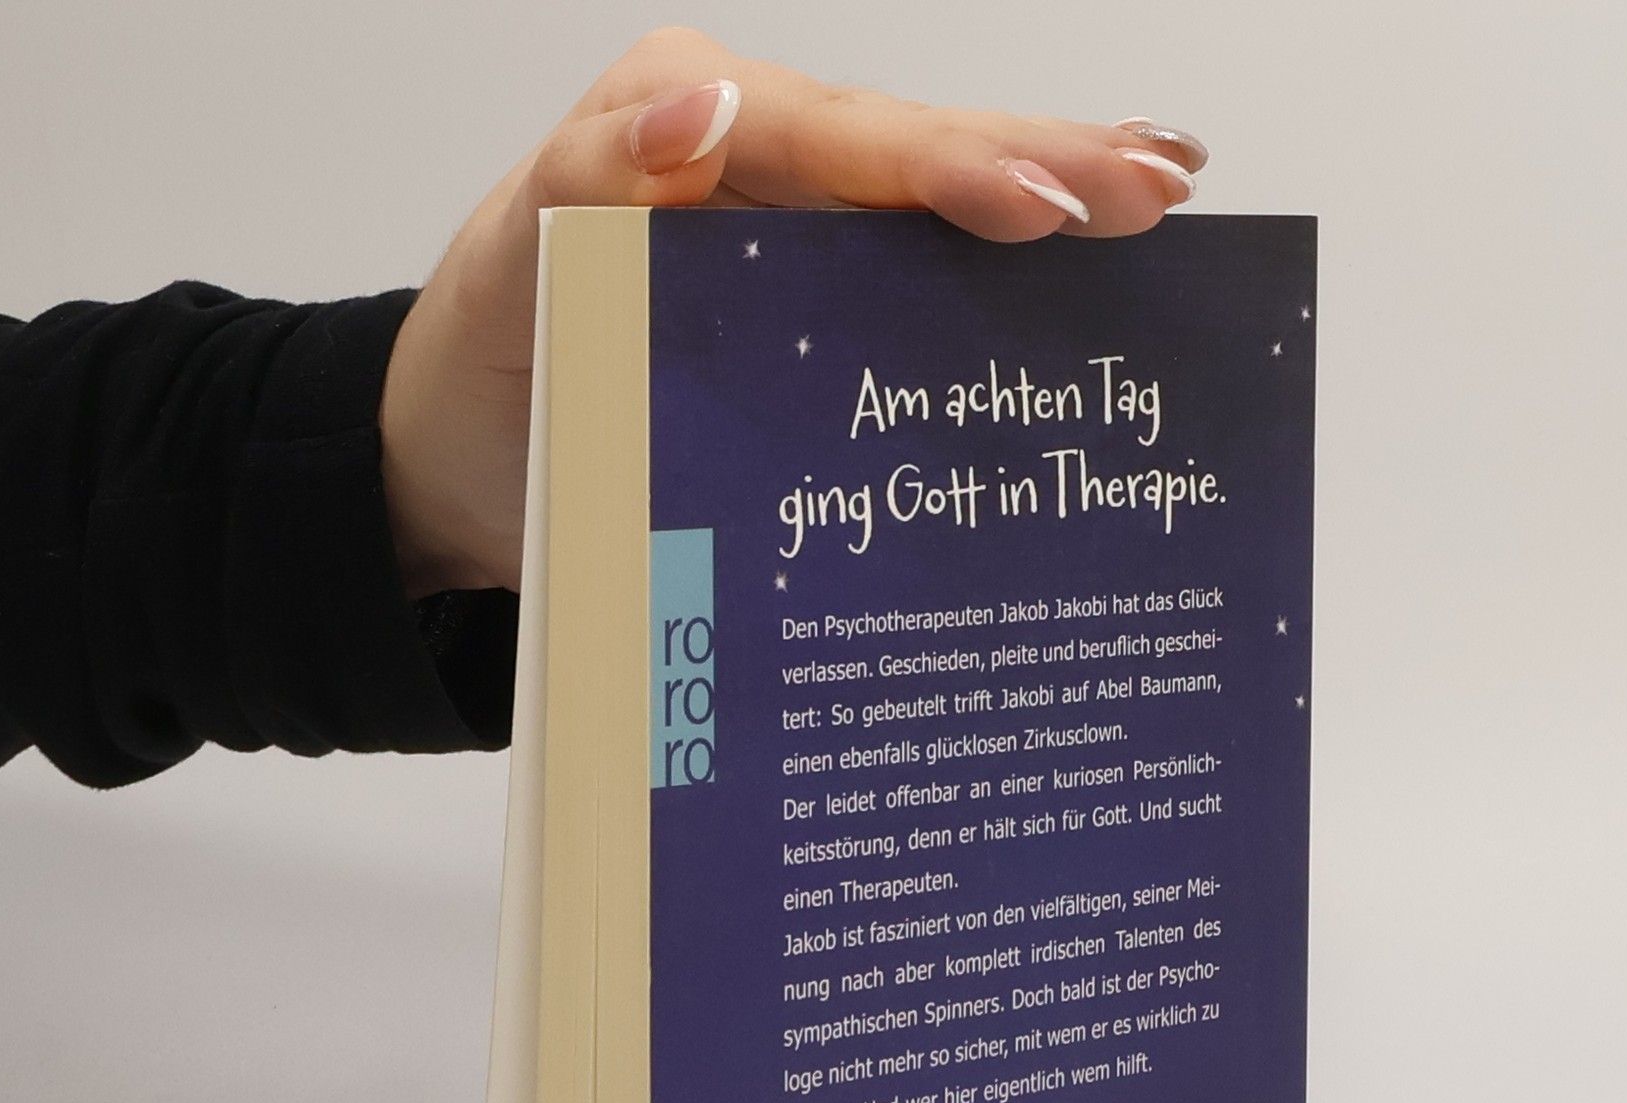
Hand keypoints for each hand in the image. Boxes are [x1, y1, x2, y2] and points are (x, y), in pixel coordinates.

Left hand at [379, 27, 1209, 597]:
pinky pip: (918, 283)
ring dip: (1055, 195)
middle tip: (1161, 187)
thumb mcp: (511, 274)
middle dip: (1045, 163)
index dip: (951, 168)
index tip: (1048, 204)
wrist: (463, 468)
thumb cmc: (483, 369)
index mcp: (686, 125)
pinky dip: (1007, 274)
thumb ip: (589, 186)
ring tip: (1164, 193)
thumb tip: (701, 111)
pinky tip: (1085, 264)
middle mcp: (753, 160)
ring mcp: (792, 237)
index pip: (841, 137)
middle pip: (916, 153)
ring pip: (937, 210)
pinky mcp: (810, 311)